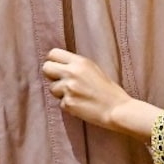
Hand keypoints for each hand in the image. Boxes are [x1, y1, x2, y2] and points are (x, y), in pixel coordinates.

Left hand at [43, 49, 163, 139]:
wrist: (117, 110)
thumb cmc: (108, 90)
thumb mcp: (93, 70)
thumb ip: (76, 66)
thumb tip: (58, 65)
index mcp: (80, 62)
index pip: (53, 53)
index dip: (53, 61)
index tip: (58, 68)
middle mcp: (72, 73)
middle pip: (46, 68)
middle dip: (51, 76)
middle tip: (62, 82)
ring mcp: (69, 89)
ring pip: (52, 88)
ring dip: (61, 93)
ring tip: (78, 95)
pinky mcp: (68, 103)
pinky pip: (61, 103)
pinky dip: (69, 105)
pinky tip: (81, 105)